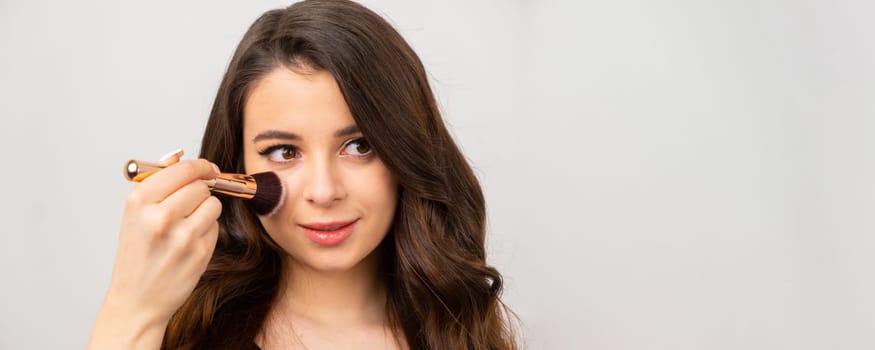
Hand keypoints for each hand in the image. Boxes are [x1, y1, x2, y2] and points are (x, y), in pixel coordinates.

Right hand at [88, 151, 221, 348]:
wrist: (137, 300)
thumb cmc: (137, 255)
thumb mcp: (135, 214)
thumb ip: (157, 182)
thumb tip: (179, 155)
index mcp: (139, 202)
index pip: (184, 169)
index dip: (201, 166)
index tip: (208, 169)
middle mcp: (160, 217)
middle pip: (201, 185)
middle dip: (201, 191)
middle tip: (191, 203)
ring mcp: (182, 236)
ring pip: (213, 204)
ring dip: (206, 211)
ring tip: (187, 225)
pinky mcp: (199, 252)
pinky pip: (216, 227)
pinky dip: (208, 231)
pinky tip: (190, 243)